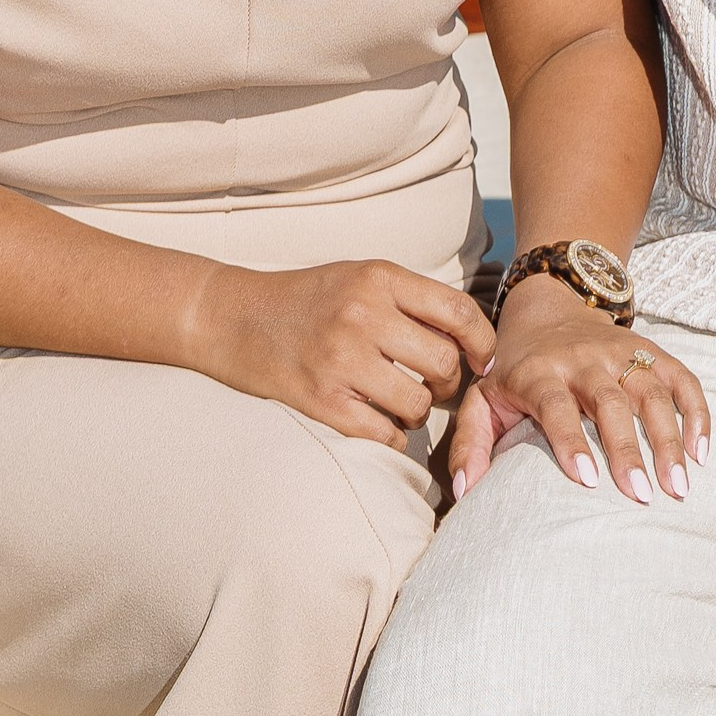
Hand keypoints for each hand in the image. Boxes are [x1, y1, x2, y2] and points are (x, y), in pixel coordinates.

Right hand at [188, 259, 499, 443]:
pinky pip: (384, 435)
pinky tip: (379, 424)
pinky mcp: (321, 399)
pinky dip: (391, 438)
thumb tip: (469, 340)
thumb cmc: (306, 299)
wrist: (232, 317)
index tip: (482, 360)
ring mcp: (341, 358)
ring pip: (417, 404)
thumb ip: (409, 300)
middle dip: (448, 384)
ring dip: (417, 414)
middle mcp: (363, 314)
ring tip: (400, 404)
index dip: (483, 342)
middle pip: (443, 363)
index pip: (458, 312)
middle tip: (434, 386)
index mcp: (379, 278)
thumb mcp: (359, 277)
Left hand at [445, 278, 708, 505]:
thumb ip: (470, 444)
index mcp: (538, 372)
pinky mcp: (649, 349)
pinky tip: (702, 452)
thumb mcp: (482, 399)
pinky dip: (696, 411)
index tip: (588, 481)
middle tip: (641, 496)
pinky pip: (681, 377)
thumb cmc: (513, 369)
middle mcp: (582, 359)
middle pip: (610, 402)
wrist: (546, 305)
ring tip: (678, 487)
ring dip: (668, 438)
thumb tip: (465, 494)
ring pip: (650, 392)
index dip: (570, 439)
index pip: (555, 404)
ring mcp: (620, 352)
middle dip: (627, 449)